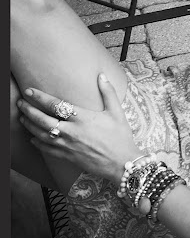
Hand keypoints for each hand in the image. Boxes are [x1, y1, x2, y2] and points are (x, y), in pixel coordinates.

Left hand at [17, 73, 142, 185]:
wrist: (121, 162)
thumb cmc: (121, 136)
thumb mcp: (117, 111)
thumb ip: (108, 92)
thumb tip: (102, 75)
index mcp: (83, 118)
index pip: (56, 105)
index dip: (40, 97)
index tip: (30, 91)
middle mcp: (72, 131)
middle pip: (43, 119)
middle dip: (29, 110)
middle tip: (21, 103)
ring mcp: (68, 145)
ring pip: (41, 134)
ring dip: (29, 125)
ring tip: (22, 117)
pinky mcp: (67, 156)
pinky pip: (47, 149)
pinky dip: (37, 143)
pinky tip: (32, 138)